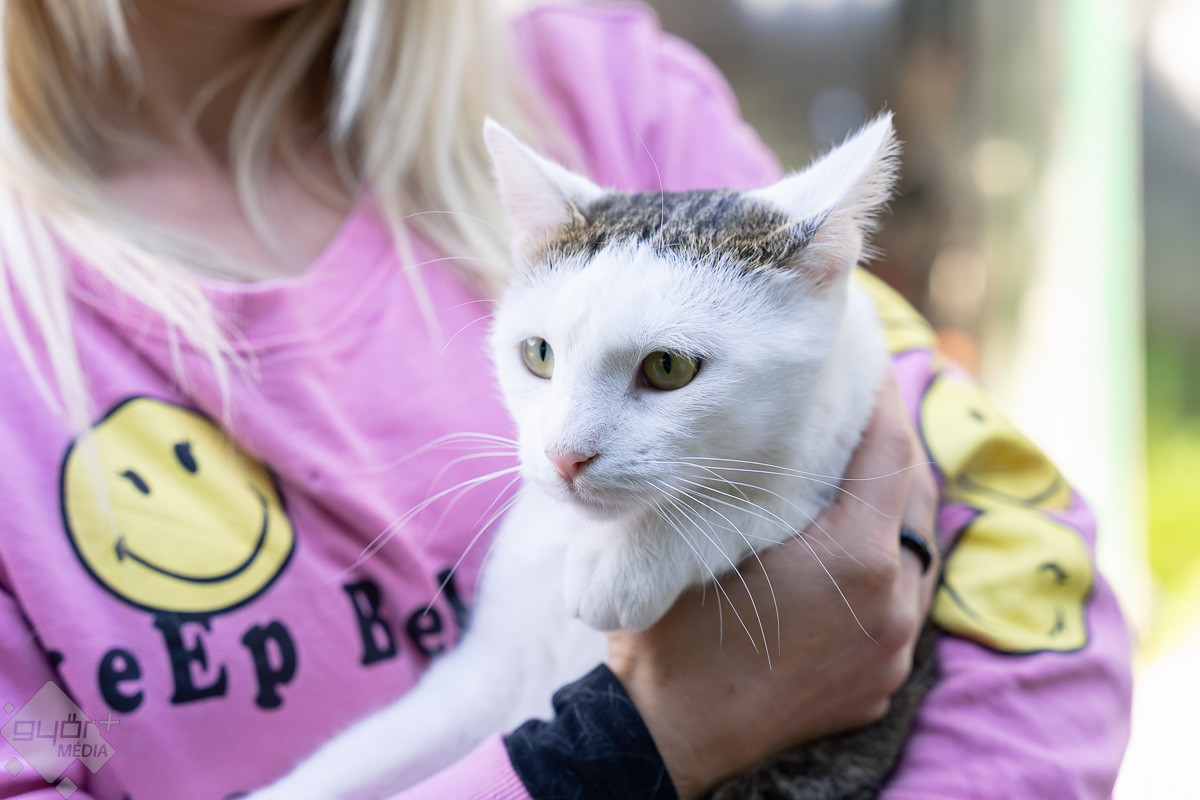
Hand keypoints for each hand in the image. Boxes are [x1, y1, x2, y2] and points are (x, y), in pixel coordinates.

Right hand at [606, 376, 939, 796]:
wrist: (670, 735)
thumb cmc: (678, 634)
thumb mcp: (711, 540)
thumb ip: (758, 483)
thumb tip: (777, 429)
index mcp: (856, 559)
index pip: (890, 454)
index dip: (881, 402)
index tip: (867, 370)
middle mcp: (893, 603)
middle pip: (916, 500)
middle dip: (892, 450)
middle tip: (862, 414)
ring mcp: (893, 649)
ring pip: (916, 555)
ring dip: (893, 512)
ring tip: (858, 478)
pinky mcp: (882, 682)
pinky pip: (901, 605)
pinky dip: (885, 568)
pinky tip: (850, 554)